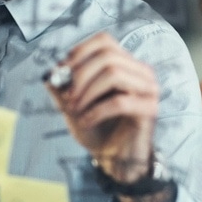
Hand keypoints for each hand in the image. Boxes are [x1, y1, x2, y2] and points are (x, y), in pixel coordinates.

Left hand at [44, 32, 158, 182]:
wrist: (114, 161)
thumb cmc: (98, 130)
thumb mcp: (73, 106)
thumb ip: (62, 88)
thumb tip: (51, 73)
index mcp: (125, 64)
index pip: (104, 41)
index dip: (80, 52)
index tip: (62, 72)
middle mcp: (141, 72)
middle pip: (108, 56)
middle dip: (80, 75)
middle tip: (66, 97)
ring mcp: (148, 90)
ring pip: (114, 74)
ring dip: (87, 93)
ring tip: (74, 110)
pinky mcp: (149, 110)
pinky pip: (119, 102)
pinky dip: (96, 111)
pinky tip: (85, 122)